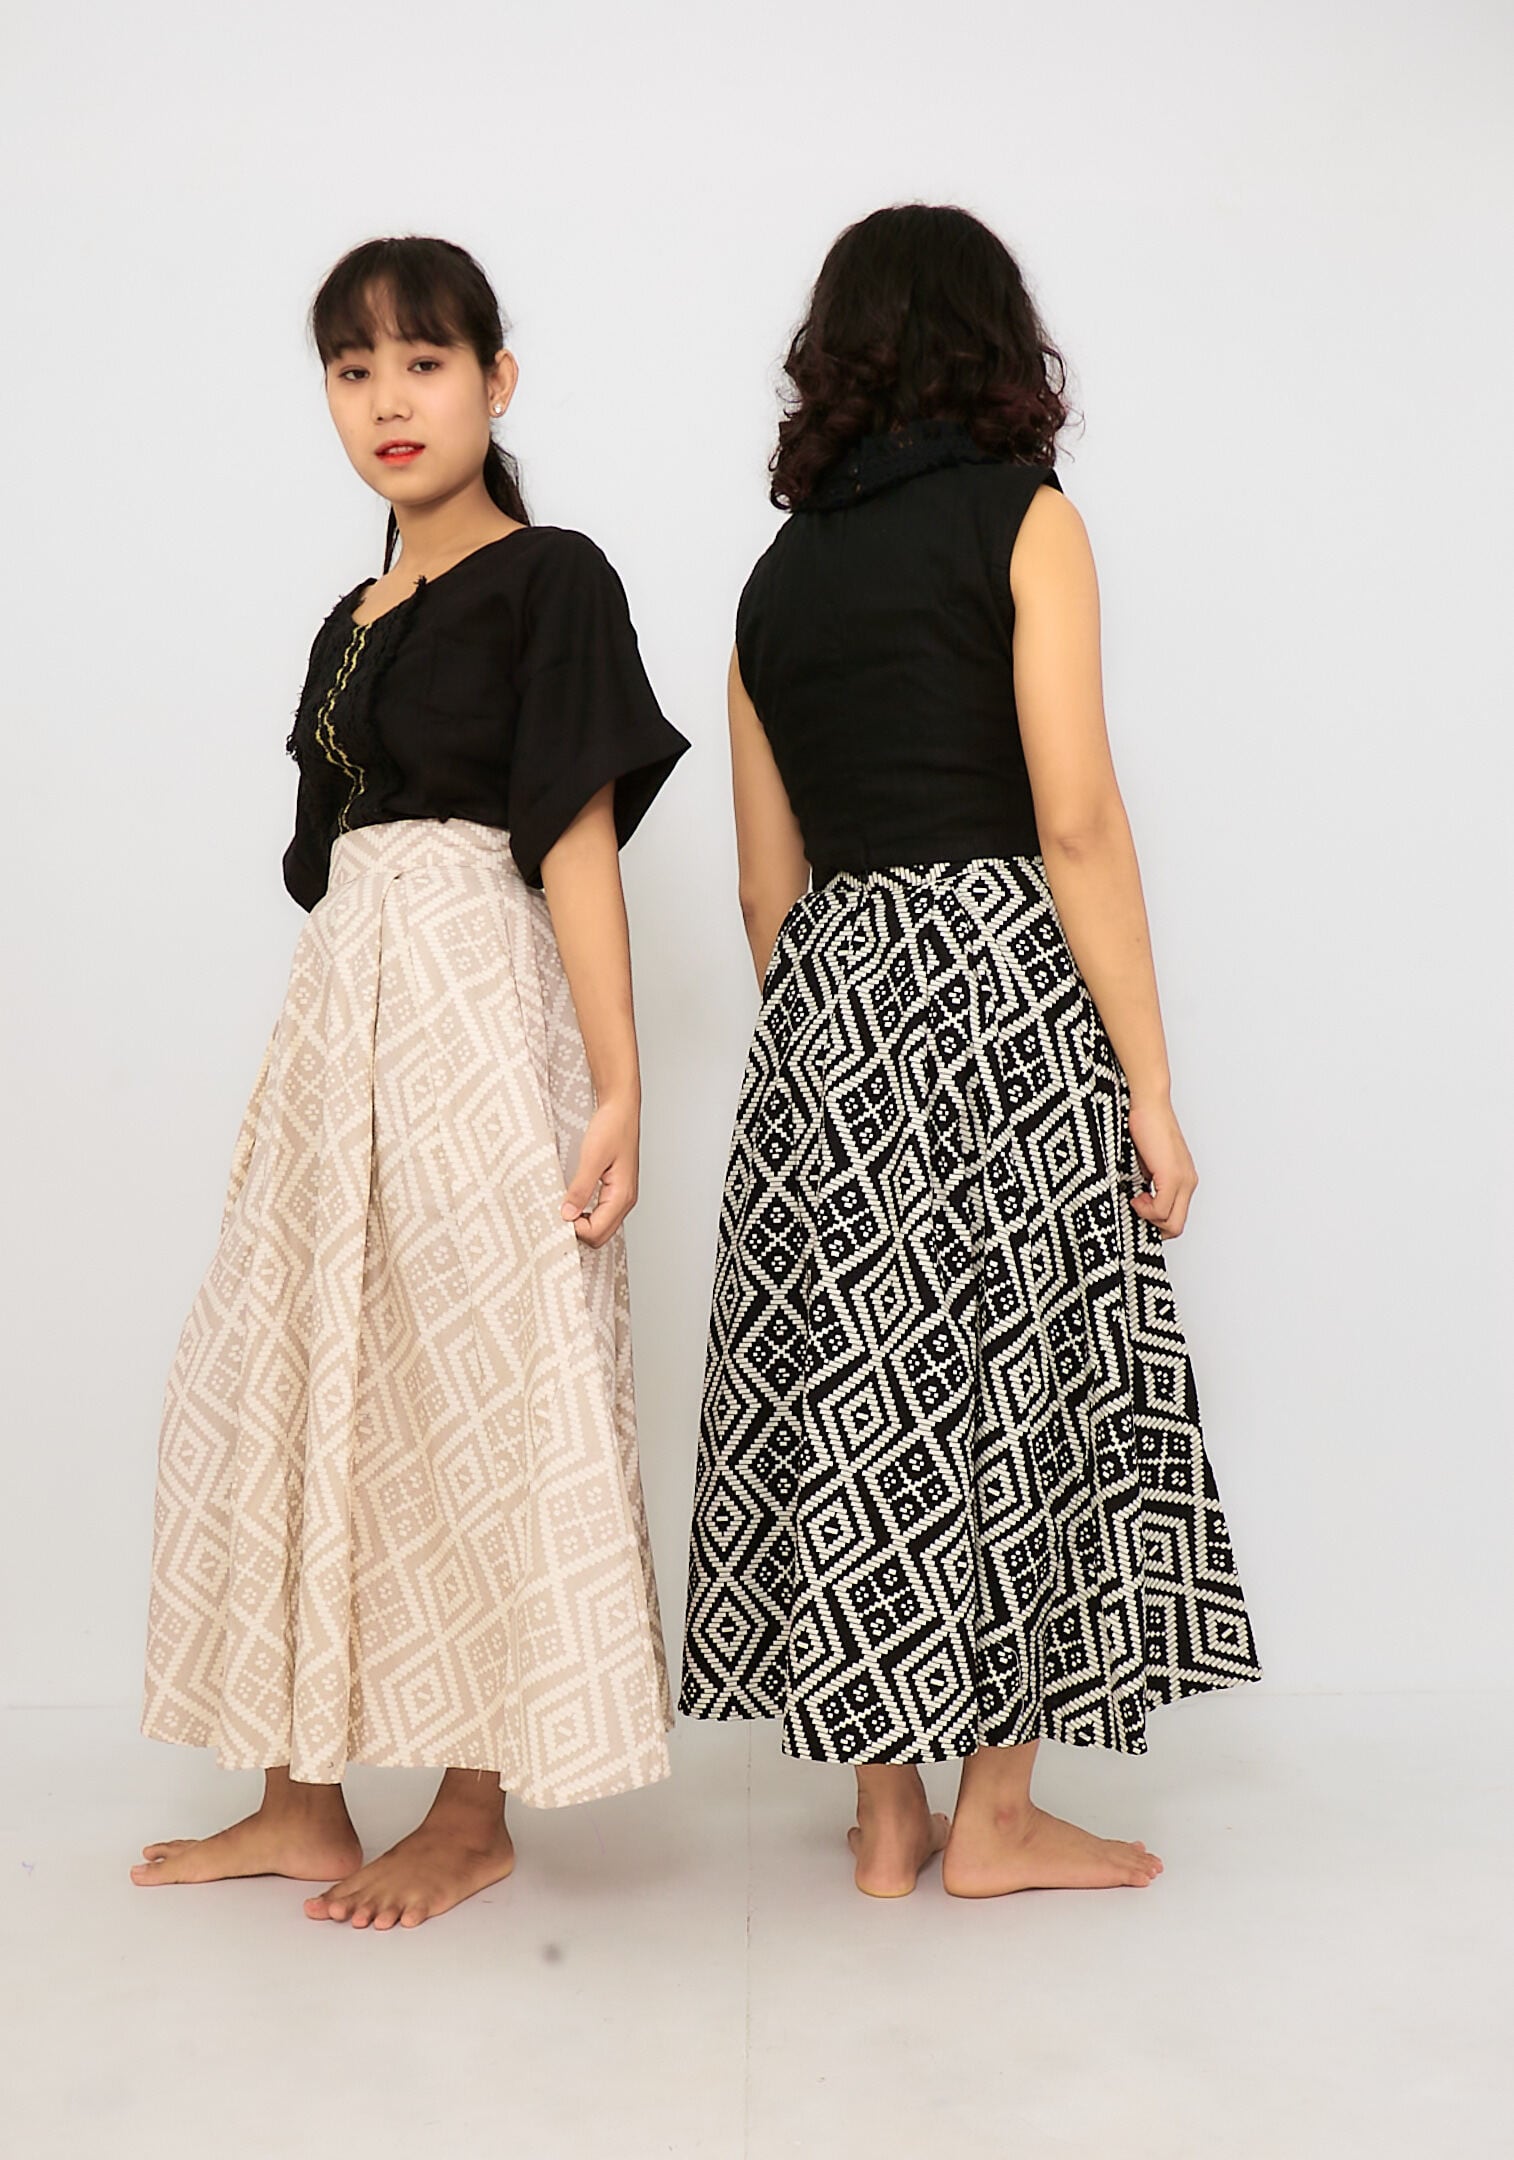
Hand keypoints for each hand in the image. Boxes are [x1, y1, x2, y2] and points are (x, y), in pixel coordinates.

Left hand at [560, 1095, 639, 1248]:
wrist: (621, 1108)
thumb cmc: (612, 1127)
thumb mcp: (592, 1157)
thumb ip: (580, 1188)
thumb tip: (567, 1214)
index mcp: (622, 1195)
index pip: (597, 1231)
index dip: (574, 1229)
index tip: (557, 1215)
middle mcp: (625, 1200)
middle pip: (601, 1236)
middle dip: (579, 1231)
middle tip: (558, 1214)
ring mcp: (622, 1196)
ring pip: (601, 1227)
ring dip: (582, 1224)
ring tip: (563, 1209)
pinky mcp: (615, 1190)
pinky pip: (601, 1214)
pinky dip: (586, 1215)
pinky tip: (573, 1204)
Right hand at [1127, 1094, 1197, 1238]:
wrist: (1150, 1104)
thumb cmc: (1146, 1126)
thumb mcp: (1149, 1163)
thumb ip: (1151, 1183)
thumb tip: (1140, 1201)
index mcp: (1185, 1179)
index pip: (1177, 1217)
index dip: (1156, 1221)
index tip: (1140, 1210)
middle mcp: (1189, 1182)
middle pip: (1177, 1226)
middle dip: (1153, 1226)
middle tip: (1138, 1208)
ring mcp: (1183, 1180)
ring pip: (1171, 1223)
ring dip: (1148, 1217)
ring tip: (1136, 1199)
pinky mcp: (1172, 1176)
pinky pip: (1161, 1210)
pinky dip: (1146, 1209)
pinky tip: (1137, 1195)